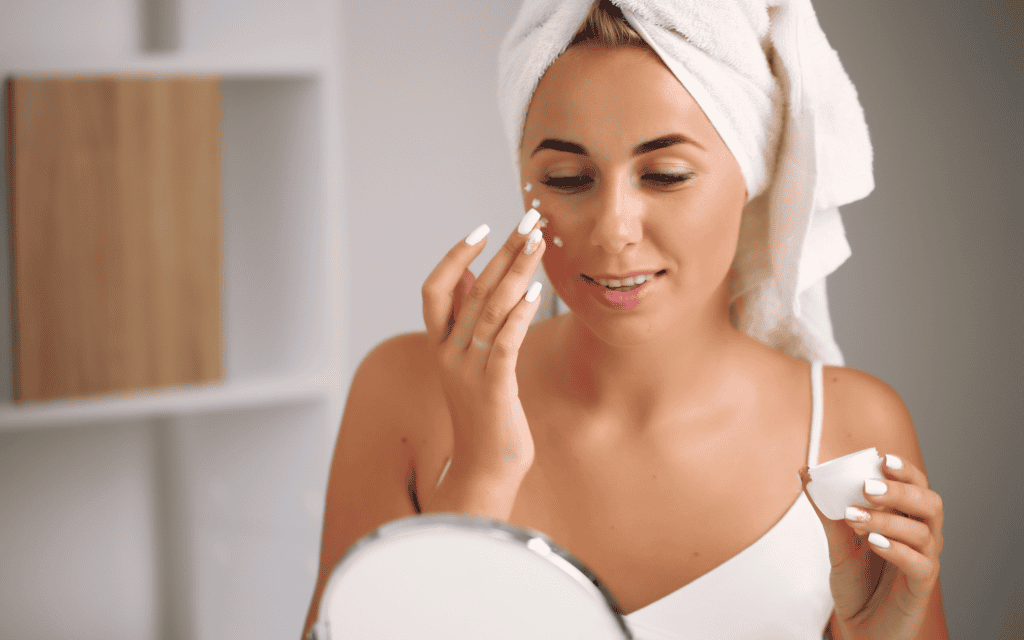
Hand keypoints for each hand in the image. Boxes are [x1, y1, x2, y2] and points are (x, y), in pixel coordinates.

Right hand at [421, 212, 545, 480]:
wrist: (484, 470)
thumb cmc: (484, 415)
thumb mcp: (471, 365)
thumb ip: (471, 325)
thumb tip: (479, 278)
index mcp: (440, 346)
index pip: (435, 289)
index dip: (455, 256)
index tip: (482, 229)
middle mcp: (449, 354)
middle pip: (472, 289)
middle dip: (502, 250)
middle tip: (528, 219)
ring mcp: (468, 371)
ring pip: (490, 309)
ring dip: (517, 271)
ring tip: (538, 242)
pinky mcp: (493, 388)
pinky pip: (505, 342)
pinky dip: (519, 313)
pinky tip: (535, 292)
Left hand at [800, 454, 943, 639]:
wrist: (860, 628)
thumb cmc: (858, 583)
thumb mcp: (839, 544)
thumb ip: (828, 512)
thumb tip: (805, 473)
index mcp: (906, 520)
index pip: (917, 486)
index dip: (905, 471)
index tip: (882, 458)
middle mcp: (922, 537)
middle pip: (930, 504)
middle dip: (900, 492)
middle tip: (867, 488)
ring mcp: (926, 562)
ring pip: (924, 532)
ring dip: (887, 520)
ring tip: (855, 519)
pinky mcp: (921, 588)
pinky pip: (921, 565)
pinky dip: (898, 551)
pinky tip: (875, 543)